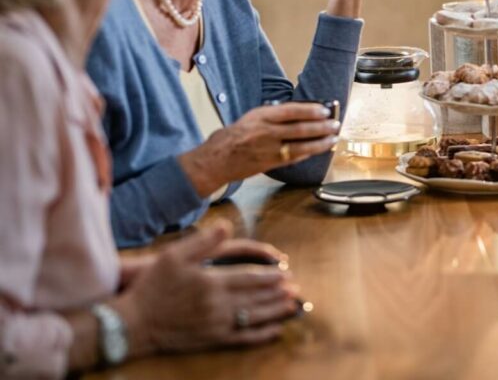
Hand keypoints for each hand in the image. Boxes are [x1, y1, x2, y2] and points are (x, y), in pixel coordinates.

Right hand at [113, 221, 297, 355]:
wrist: (133, 324)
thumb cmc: (153, 287)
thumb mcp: (174, 255)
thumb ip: (203, 240)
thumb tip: (227, 226)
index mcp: (211, 282)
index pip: (250, 278)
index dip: (271, 276)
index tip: (286, 273)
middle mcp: (218, 306)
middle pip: (257, 298)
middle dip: (278, 292)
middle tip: (296, 287)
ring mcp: (216, 325)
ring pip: (255, 317)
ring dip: (276, 310)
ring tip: (293, 304)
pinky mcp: (212, 340)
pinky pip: (244, 339)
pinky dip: (263, 335)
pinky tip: (275, 330)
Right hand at [180, 103, 339, 196]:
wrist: (215, 159)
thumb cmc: (233, 136)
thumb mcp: (251, 118)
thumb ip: (273, 116)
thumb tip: (299, 113)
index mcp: (261, 116)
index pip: (291, 110)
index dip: (310, 110)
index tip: (324, 109)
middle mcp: (266, 132)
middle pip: (300, 128)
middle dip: (321, 127)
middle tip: (335, 124)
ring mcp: (269, 150)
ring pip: (301, 145)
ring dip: (320, 142)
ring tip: (333, 138)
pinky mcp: (270, 164)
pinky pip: (294, 158)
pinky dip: (308, 153)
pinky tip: (319, 150)